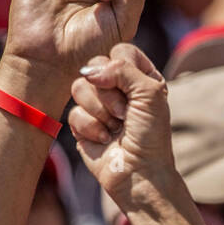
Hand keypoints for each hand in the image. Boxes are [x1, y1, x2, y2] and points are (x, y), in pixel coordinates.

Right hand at [69, 43, 174, 207]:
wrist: (140, 174)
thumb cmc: (151, 136)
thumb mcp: (150, 93)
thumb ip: (122, 67)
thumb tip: (88, 72)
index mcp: (139, 77)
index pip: (120, 50)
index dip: (121, 68)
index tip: (134, 92)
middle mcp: (117, 88)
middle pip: (94, 65)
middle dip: (110, 95)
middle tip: (125, 114)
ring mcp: (97, 106)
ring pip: (79, 87)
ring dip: (100, 112)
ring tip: (115, 128)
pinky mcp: (82, 124)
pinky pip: (72, 113)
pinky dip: (91, 128)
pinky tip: (105, 140)